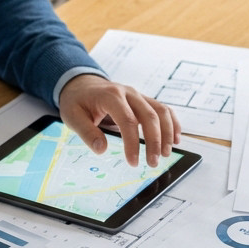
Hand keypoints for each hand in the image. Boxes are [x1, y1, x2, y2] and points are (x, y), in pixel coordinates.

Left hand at [58, 74, 180, 166]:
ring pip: (161, 111)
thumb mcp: (72, 116)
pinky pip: (163, 109)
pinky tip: (175, 139)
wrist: (81, 84)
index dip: (133, 143)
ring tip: (166, 154)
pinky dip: (172, 123)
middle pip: (149, 116)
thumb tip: (101, 149)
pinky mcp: (143, 100)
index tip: (133, 162)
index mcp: (111, 96)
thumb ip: (86, 132)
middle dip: (154, 141)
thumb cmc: (77, 101)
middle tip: (153, 163)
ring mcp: (138, 95)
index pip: (127, 121)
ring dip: (167, 133)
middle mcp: (129, 93)